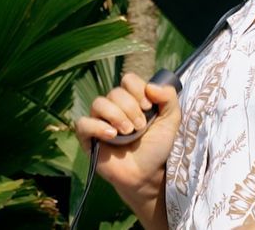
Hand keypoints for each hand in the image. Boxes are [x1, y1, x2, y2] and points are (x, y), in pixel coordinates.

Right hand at [74, 72, 181, 193]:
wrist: (147, 174)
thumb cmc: (156, 147)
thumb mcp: (171, 120)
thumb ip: (169, 98)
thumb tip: (151, 86)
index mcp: (132, 100)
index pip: (128, 80)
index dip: (138, 90)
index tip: (148, 107)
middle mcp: (114, 107)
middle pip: (115, 92)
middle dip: (131, 109)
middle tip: (141, 127)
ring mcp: (99, 121)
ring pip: (98, 103)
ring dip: (116, 116)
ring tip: (128, 133)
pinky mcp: (88, 138)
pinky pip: (83, 123)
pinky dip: (97, 126)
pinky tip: (111, 136)